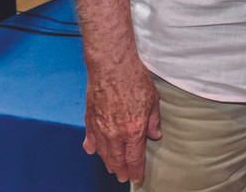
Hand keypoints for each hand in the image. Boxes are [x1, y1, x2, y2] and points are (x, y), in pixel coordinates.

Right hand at [82, 59, 161, 182]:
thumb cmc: (134, 79)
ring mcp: (100, 128)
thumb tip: (155, 136)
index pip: (135, 159)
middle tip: (124, 177)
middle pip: (118, 160)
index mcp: (134, 130)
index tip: (138, 178)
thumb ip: (153, 121)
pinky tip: (94, 151)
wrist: (112, 66)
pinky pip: (91, 140)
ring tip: (113, 167)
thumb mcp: (153, 100)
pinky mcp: (90, 120)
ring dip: (109, 162)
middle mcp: (115, 134)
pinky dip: (94, 147)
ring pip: (104, 153)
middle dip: (122, 170)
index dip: (136, 171)